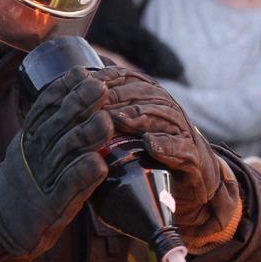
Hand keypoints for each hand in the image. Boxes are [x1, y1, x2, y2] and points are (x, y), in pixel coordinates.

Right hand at [0, 68, 112, 261]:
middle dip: (79, 105)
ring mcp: (42, 180)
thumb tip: (76, 93)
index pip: (45, 109)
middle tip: (100, 87)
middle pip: (58, 125)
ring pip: (65, 153)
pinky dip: (81, 175)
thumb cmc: (26, 182)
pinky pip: (67, 188)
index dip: (63, 90)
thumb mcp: (31, 148)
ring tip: (106, 121)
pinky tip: (98, 163)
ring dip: (85, 136)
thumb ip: (51, 126)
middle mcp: (35, 154)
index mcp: (30, 138)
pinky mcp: (51, 206)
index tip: (82, 72)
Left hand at [99, 67, 241, 246]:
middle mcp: (170, 112)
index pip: (131, 79)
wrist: (192, 184)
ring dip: (139, 116)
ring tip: (117, 120)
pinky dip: (167, 145)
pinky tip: (150, 144)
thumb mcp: (126, 135)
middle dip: (118, 95)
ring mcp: (184, 134)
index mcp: (153, 101)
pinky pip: (182, 149)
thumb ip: (105, 119)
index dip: (109, 77)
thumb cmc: (151, 157)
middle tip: (94, 102)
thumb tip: (67, 101)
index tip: (84, 81)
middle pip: (146, 94)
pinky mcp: (194, 160)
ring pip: (164, 116)